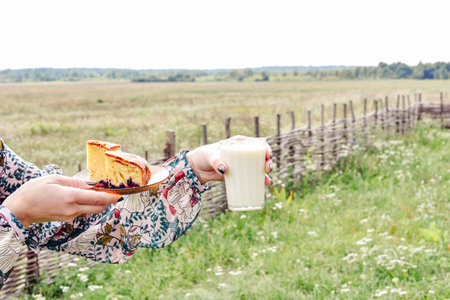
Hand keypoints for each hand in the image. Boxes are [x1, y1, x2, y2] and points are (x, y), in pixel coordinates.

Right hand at [3, 174, 121, 227]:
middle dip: (108, 200)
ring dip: (96, 201)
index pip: (98, 198)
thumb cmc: (34, 191)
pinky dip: (86, 204)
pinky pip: (82, 211)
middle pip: (99, 207)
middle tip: (112, 191)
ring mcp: (70, 216)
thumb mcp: (55, 179)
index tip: (122, 194)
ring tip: (95, 190)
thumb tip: (91, 183)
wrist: (19, 210)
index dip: (112, 197)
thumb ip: (75, 182)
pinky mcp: (67, 219)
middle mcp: (73, 209)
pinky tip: (81, 195)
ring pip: (91, 209)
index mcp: (71, 197)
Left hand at [186, 135, 272, 183]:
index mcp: (238, 143)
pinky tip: (265, 185)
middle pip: (260, 156)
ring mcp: (241, 164)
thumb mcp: (210, 156)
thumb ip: (216, 161)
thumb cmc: (204, 156)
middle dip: (267, 162)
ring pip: (257, 167)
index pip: (256, 144)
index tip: (267, 155)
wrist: (197, 168)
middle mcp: (242, 153)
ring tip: (268, 181)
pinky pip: (251, 177)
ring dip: (265, 174)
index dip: (265, 148)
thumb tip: (224, 169)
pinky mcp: (238, 174)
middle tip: (267, 168)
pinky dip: (258, 181)